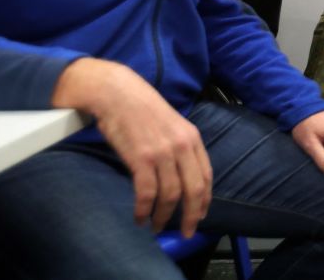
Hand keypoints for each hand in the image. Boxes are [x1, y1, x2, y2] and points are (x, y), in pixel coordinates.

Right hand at [53, 59, 212, 237]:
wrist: (117, 92)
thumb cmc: (141, 108)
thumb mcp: (171, 125)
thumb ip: (180, 147)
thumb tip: (181, 175)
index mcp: (192, 138)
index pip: (206, 176)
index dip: (204, 200)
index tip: (200, 215)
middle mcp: (182, 146)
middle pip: (194, 190)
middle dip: (192, 215)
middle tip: (187, 232)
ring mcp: (162, 152)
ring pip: (170, 195)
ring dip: (164, 216)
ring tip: (156, 226)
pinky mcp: (141, 158)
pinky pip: (147, 193)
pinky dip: (144, 209)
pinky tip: (139, 217)